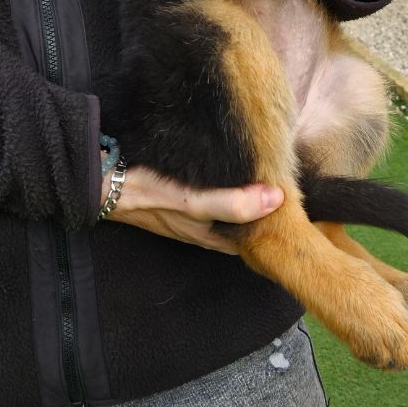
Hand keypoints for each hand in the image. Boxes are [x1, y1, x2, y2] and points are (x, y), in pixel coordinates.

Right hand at [103, 165, 283, 254]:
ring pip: (230, 208)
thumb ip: (233, 204)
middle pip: (245, 223)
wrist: (105, 182)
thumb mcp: (194, 202)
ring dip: (249, 196)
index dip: (276, 228)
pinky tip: (235, 166)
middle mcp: (205, 227)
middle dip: (266, 210)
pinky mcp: (182, 193)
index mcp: (212, 236)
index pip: (255, 240)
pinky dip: (229, 183)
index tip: (302, 211)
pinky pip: (215, 192)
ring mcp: (192, 211)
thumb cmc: (149, 194)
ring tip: (274, 172)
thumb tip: (276, 199)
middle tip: (294, 186)